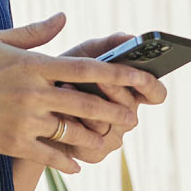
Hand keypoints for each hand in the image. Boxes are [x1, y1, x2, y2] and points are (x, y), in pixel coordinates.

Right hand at [0, 13, 162, 173]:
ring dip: (96, 137)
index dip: (119, 73)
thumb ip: (33, 31)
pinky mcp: (12, 143)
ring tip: (110, 140)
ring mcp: (24, 120)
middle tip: (134, 117)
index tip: (142, 77)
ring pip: (73, 131)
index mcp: (33, 64)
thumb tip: (63, 17)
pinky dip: (66, 161)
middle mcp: (34, 92)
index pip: (86, 67)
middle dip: (117, 110)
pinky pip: (50, 155)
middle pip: (88, 102)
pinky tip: (77, 164)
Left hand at [47, 31, 167, 163]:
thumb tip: (130, 37)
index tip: (140, 74)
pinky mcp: (95, 152)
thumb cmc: (66, 74)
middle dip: (113, 90)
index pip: (156, 93)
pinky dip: (73, 123)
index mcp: (132, 92)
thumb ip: (109, 45)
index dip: (151, 85)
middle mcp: (128, 116)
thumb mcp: (85, 54)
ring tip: (67, 85)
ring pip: (108, 123)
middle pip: (130, 107)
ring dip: (87, 104)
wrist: (34, 103)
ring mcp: (113, 136)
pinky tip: (60, 110)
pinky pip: (90, 141)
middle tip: (99, 76)